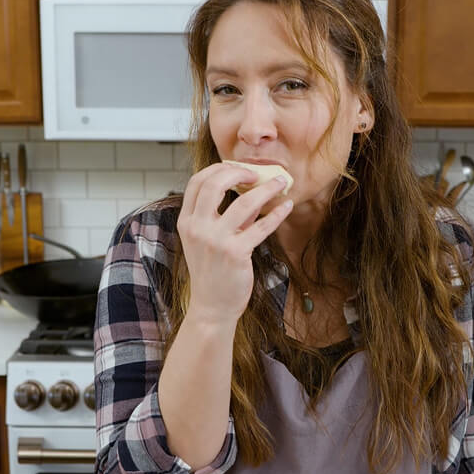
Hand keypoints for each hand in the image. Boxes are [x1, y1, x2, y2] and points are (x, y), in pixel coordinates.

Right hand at [177, 163, 293, 323]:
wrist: (212, 306)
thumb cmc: (212, 271)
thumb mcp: (208, 240)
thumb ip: (225, 215)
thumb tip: (250, 191)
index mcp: (186, 221)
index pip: (197, 182)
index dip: (217, 168)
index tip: (236, 167)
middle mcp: (197, 228)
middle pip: (215, 183)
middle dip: (239, 172)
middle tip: (257, 173)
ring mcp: (216, 240)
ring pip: (244, 202)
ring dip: (267, 188)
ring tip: (281, 183)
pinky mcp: (236, 253)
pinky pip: (261, 226)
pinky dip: (277, 213)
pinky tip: (287, 206)